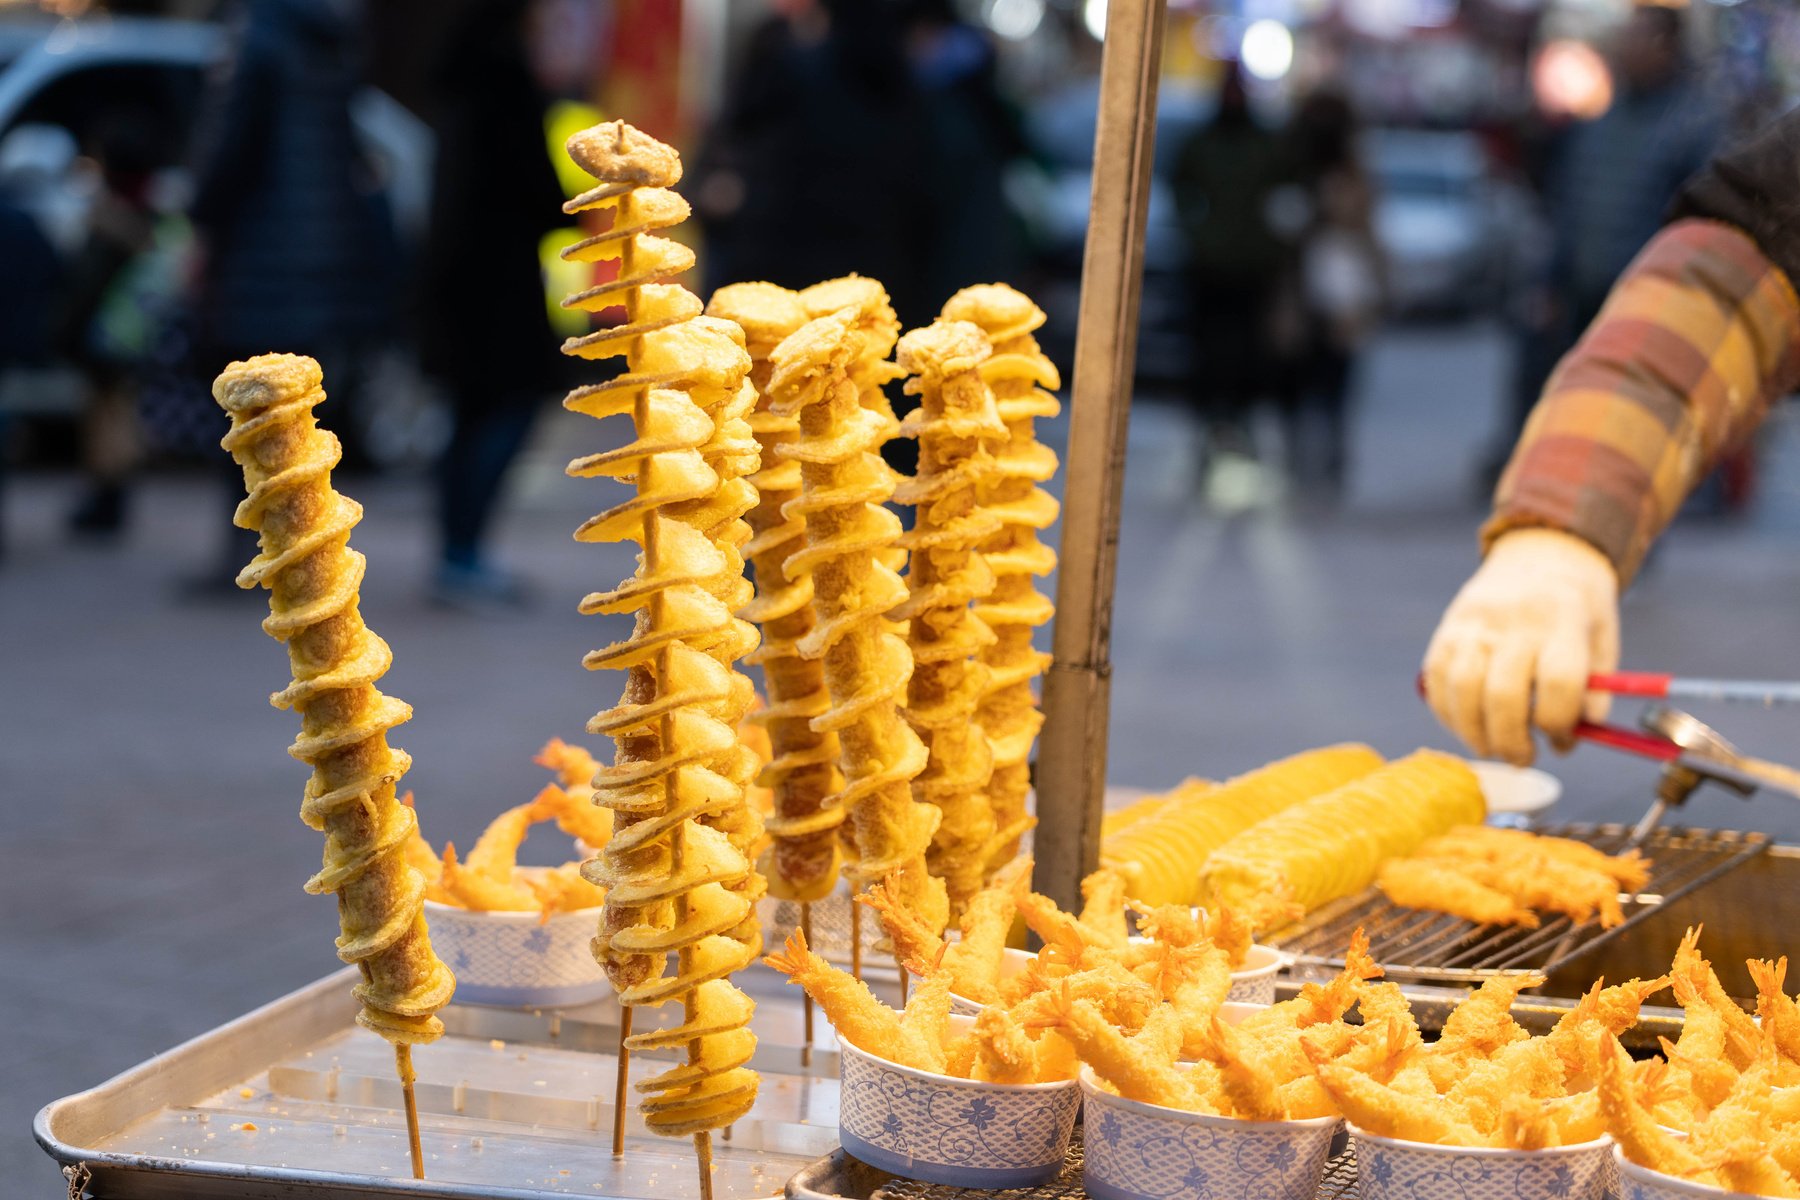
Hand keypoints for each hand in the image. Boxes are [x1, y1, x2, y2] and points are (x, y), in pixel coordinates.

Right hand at [1422, 528, 1619, 764]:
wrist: (1541, 555)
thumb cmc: (1578, 610)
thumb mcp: (1603, 642)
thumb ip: (1593, 693)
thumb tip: (1567, 743)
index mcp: (1563, 620)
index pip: (1558, 682)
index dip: (1559, 723)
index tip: (1561, 738)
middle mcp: (1514, 619)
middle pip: (1504, 694)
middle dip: (1512, 741)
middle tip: (1522, 758)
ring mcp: (1474, 623)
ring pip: (1463, 691)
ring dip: (1475, 733)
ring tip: (1492, 748)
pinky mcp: (1447, 630)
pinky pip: (1437, 681)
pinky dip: (1448, 714)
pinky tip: (1468, 725)